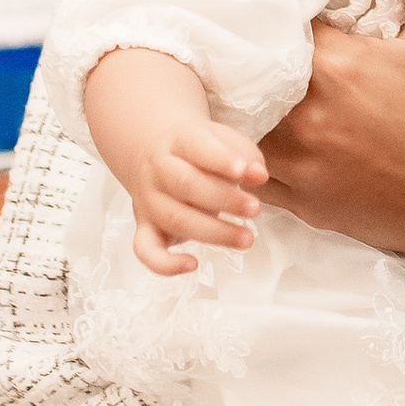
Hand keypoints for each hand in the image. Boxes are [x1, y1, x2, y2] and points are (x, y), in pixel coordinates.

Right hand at [82, 49, 267, 275]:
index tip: (245, 171)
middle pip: (185, 184)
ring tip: (246, 238)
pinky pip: (145, 250)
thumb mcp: (222, 140)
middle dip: (224, 199)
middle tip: (255, 208)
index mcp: (177, 141)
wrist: (156, 155)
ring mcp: (149, 201)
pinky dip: (165, 263)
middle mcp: (157, 170)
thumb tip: (259, 175)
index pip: (196, 146)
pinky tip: (192, 265)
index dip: (221, 160)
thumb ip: (244, 154)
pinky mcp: (146, 228)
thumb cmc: (199, 151)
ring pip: (175, 219)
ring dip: (213, 232)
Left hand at [258, 0, 404, 251]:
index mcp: (334, 69)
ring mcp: (300, 170)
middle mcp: (304, 122)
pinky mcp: (307, 205)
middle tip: (255, 26)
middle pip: (242, 72)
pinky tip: (262, 127)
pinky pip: (251, 174)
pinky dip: (246, 150)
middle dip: (248, 47)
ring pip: (236, 127)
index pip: (268, 19)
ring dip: (241, 99)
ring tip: (250, 75)